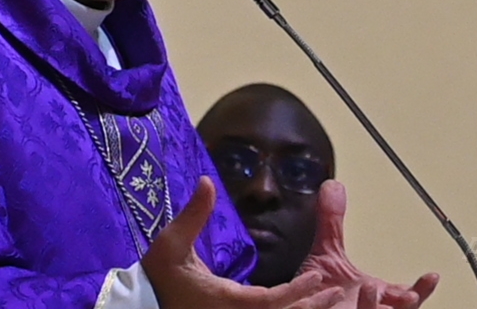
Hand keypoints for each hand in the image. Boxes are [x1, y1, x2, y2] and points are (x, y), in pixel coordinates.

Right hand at [145, 177, 342, 308]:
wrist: (140, 305)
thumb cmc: (157, 277)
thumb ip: (193, 214)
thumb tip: (207, 181)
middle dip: (310, 307)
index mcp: (226, 300)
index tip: (319, 275)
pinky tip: (298, 308)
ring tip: (326, 302)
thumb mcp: (171, 243)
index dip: (297, 291)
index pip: (270, 300)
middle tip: (336, 292)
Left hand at [295, 181, 440, 308]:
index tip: (431, 275)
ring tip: (369, 288)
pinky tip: (340, 296)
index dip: (419, 289)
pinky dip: (347, 308)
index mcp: (374, 296)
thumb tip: (333, 187)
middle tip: (410, 295)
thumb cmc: (317, 294)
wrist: (294, 308)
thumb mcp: (326, 255)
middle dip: (406, 304)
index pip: (402, 295)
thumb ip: (331, 223)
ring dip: (372, 307)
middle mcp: (370, 308)